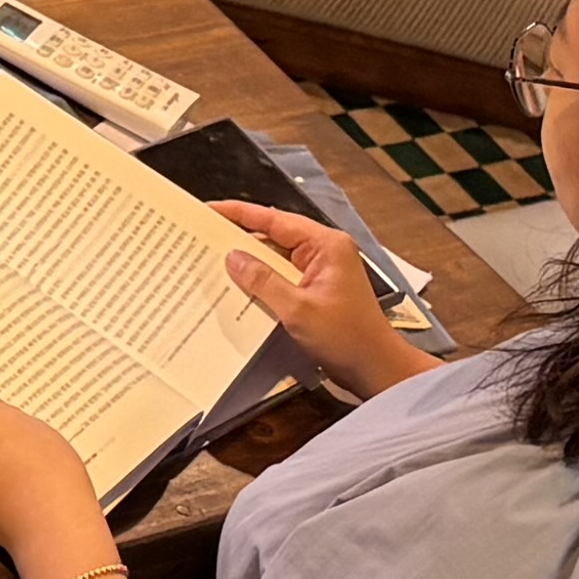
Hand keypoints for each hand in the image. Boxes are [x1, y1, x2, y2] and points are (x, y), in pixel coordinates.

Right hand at [212, 203, 429, 398]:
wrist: (376, 369)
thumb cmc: (346, 337)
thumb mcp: (298, 309)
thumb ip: (262, 281)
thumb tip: (232, 258)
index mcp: (325, 245)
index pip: (275, 220)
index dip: (240, 213)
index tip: (209, 209)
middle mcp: (324, 252)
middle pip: (274, 237)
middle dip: (240, 238)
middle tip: (202, 237)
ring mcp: (320, 272)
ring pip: (275, 259)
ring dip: (249, 263)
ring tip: (212, 261)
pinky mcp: (315, 291)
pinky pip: (282, 279)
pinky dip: (261, 282)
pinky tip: (237, 288)